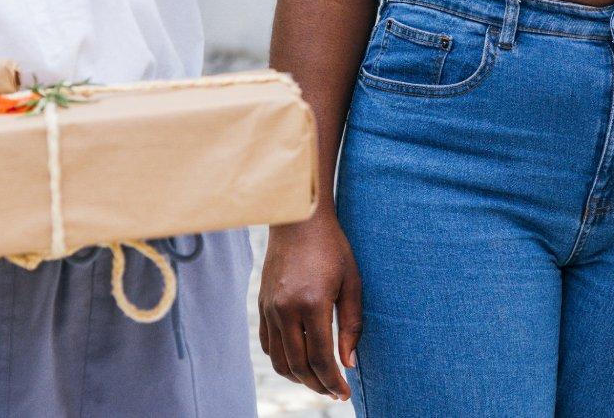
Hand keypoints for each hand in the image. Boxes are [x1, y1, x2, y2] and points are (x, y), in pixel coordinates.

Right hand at [258, 212, 361, 398]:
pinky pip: (268, 345)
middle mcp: (285, 309)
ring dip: (298, 377)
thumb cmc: (332, 248)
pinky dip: (283, 360)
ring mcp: (269, 308)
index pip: (320, 358)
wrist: (298, 219)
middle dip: (317, 385)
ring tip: (318, 380)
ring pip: (279, 360)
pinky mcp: (261, 305)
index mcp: (312, 303)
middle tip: (334, 392)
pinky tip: (300, 360)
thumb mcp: (352, 282)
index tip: (344, 393)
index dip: (333, 381)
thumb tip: (348, 363)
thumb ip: (351, 325)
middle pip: (298, 365)